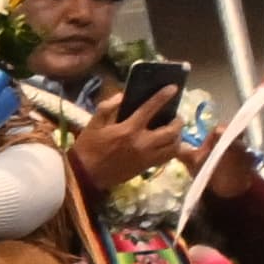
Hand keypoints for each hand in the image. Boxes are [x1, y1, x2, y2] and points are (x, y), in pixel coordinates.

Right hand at [68, 86, 187, 199]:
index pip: (150, 109)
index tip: (173, 88)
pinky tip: (169, 145)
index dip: (163, 96)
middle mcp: (142, 143)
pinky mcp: (146, 167)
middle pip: (171, 131)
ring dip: (178, 137)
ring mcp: (147, 157)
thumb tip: (122, 96)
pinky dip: (172, 150)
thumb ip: (107, 107)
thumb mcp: (92, 124)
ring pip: (174, 146)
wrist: (85, 175)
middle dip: (178, 121)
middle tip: (176, 117)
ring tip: (174, 132)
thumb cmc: (88, 148)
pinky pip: (167, 158)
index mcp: (128, 129)